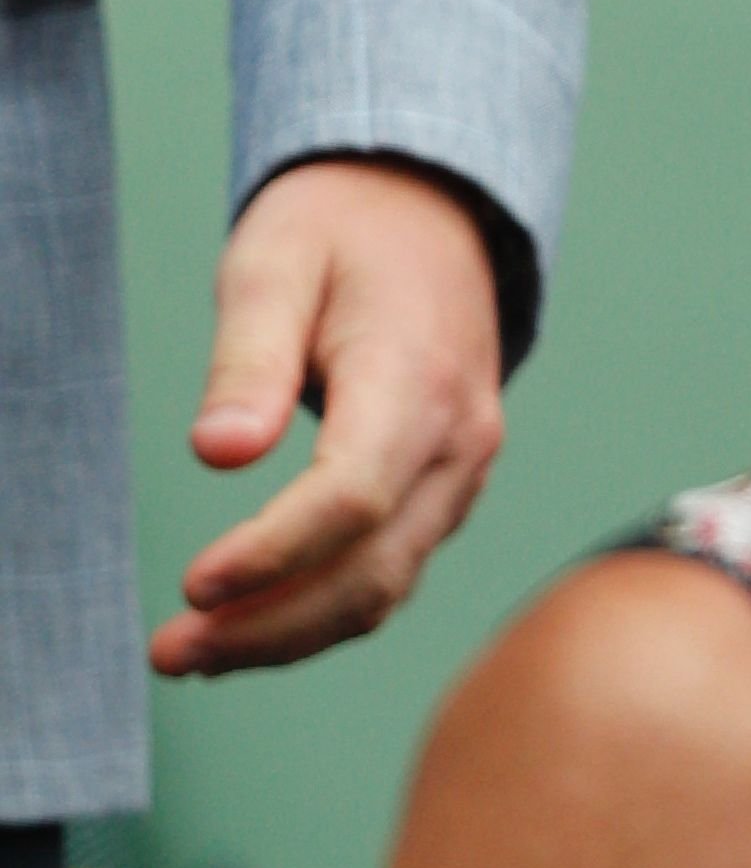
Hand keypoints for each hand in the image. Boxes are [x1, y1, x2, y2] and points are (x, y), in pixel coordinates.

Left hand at [153, 159, 504, 675]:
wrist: (429, 213)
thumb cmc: (340, 232)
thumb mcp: (272, 264)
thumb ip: (248, 359)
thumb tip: (217, 453)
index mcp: (415, 376)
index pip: (352, 494)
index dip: (273, 553)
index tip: (192, 586)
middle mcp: (457, 438)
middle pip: (371, 569)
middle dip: (269, 626)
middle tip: (170, 653)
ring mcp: (463, 471)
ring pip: (386, 586)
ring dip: (290, 635)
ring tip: (194, 654)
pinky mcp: (447, 490)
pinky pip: (392, 569)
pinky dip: (322, 611)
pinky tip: (251, 624)